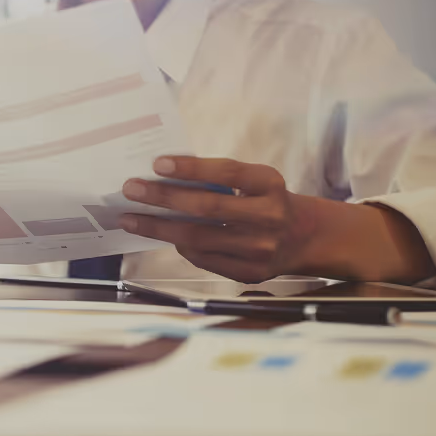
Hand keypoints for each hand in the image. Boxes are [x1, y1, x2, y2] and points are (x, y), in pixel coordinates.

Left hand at [117, 156, 314, 283]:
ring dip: (159, 227)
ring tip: (132, 218)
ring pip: (198, 238)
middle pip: (206, 208)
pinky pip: (203, 259)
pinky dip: (180, 246)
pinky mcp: (249, 272)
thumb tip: (166, 177)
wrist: (304, 237)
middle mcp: (267, 216)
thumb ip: (222, 179)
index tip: (158, 164)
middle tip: (132, 189)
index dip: (192, 168)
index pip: (227, 172)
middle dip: (163, 198)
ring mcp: (259, 248)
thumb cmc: (267, 201)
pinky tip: (162, 236)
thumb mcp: (256, 181)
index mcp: (269, 185)